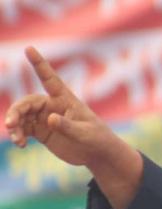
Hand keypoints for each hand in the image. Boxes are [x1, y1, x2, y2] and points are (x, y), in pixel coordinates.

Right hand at [4, 46, 125, 166]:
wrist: (98, 154)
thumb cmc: (97, 139)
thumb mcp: (85, 133)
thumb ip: (68, 126)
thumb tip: (50, 118)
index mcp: (65, 99)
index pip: (50, 79)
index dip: (39, 64)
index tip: (29, 48)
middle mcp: (52, 106)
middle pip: (27, 103)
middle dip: (16, 111)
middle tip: (10, 124)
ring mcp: (46, 118)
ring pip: (22, 116)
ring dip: (15, 125)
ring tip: (17, 139)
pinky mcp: (42, 131)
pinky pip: (24, 129)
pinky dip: (19, 135)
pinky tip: (20, 144)